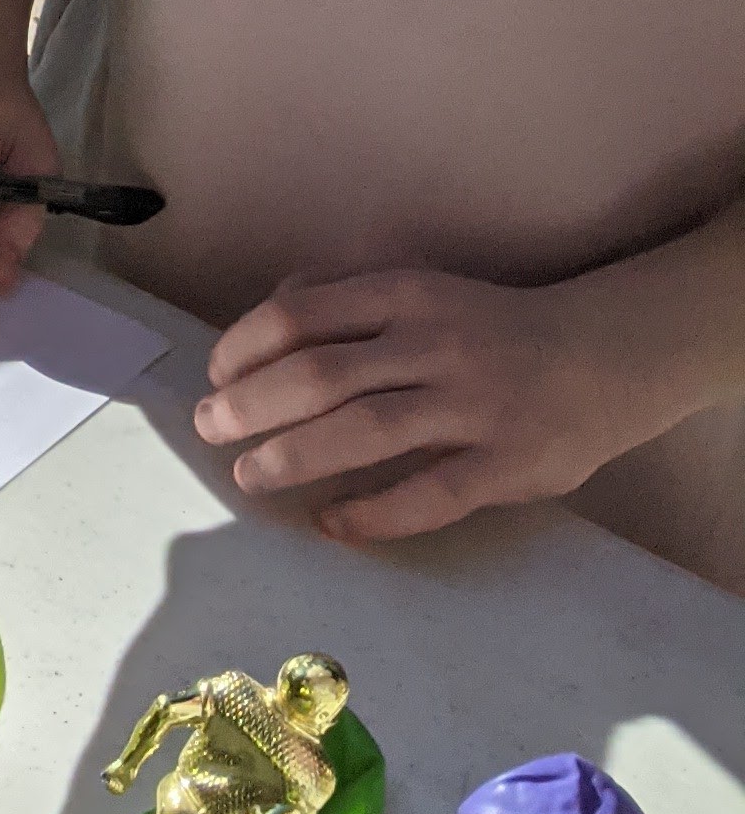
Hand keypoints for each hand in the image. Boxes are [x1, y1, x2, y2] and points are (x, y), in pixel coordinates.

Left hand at [194, 263, 642, 543]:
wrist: (604, 356)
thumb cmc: (488, 327)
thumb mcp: (419, 289)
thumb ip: (345, 297)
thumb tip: (266, 317)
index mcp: (404, 295)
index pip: (301, 315)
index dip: (245, 348)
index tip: (214, 377)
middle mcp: (433, 345)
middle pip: (321, 374)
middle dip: (252, 404)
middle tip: (210, 430)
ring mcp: (473, 406)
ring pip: (366, 431)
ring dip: (296, 456)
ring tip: (250, 475)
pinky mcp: (508, 465)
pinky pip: (431, 494)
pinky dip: (374, 512)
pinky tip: (332, 524)